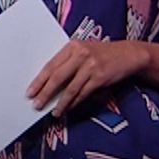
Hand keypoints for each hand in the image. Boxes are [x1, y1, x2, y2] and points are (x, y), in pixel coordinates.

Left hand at [28, 40, 145, 117]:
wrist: (128, 54)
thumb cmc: (102, 54)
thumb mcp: (84, 51)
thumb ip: (68, 62)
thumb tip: (48, 84)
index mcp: (73, 46)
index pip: (51, 65)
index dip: (39, 80)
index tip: (30, 92)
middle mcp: (81, 54)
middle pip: (58, 77)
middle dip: (45, 93)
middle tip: (36, 104)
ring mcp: (91, 66)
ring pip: (70, 88)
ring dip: (60, 103)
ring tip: (54, 112)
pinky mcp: (100, 77)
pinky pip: (83, 93)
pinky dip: (74, 103)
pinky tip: (68, 108)